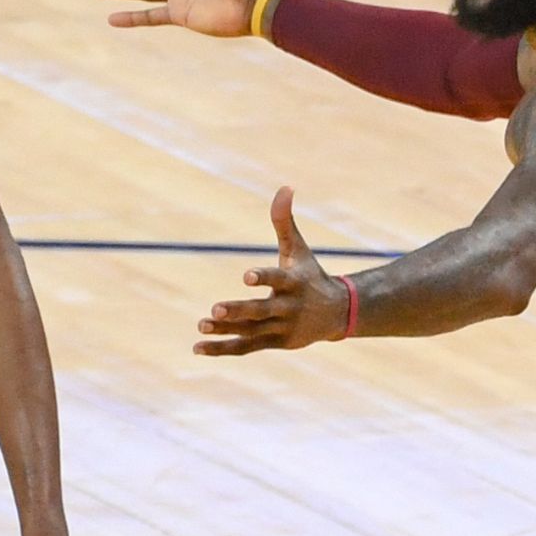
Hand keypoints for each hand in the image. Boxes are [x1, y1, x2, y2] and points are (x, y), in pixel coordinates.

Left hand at [197, 186, 348, 354]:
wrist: (336, 313)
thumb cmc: (310, 275)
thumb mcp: (298, 249)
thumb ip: (285, 221)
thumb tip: (285, 187)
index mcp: (293, 283)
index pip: (277, 279)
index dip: (263, 278)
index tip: (246, 276)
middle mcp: (288, 308)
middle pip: (261, 311)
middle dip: (239, 311)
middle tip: (215, 308)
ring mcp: (281, 328)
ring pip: (250, 331)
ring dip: (225, 329)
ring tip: (201, 324)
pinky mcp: (274, 343)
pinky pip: (246, 348)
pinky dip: (222, 348)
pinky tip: (199, 347)